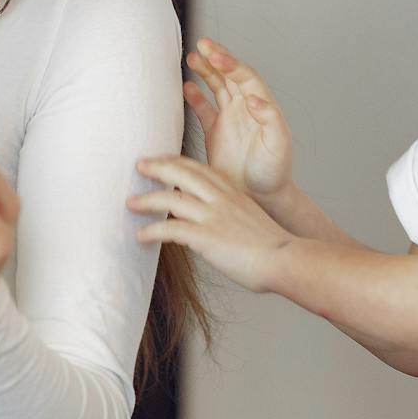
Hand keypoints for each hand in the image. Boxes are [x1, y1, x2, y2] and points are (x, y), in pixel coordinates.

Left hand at [129, 153, 293, 292]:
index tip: (163, 159)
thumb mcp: (250, 221)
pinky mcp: (207, 237)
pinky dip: (152, 231)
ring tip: (130, 202)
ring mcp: (213, 216)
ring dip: (147, 200)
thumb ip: (231, 217)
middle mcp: (221, 200)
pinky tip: (141, 236)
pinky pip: (171, 230)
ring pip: (171, 199)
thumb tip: (216, 227)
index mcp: (233, 193)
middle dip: (158, 167)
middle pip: (183, 173)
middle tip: (139, 165)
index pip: (201, 168)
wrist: (286, 260)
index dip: (178, 161)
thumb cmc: (272, 248)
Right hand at [184, 37, 292, 203]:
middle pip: (230, 75)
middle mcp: (245, 109)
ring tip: (193, 58)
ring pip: (216, 87)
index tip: (217, 56)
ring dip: (206, 71)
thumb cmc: (274, 172)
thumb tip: (253, 97)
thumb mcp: (278, 145)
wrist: (261, 197)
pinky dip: (195, 97)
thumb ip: (269, 119)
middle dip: (217, 58)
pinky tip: (186, 87)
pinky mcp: (215, 133)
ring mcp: (230, 119)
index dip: (231, 64)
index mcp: (261, 108)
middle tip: (203, 44)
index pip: (246, 77)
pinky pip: (204, 109)